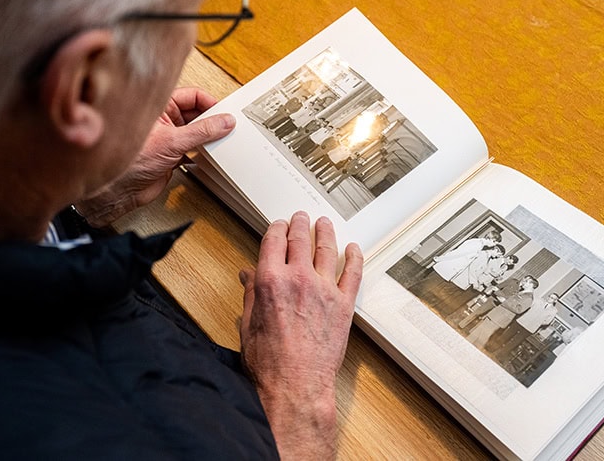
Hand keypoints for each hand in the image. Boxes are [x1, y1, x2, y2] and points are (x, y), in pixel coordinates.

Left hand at [75, 87, 234, 226]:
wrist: (122, 191)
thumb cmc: (130, 161)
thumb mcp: (173, 141)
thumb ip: (202, 131)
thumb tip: (223, 122)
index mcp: (159, 107)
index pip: (192, 96)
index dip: (209, 103)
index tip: (224, 112)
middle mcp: (164, 120)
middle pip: (196, 113)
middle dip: (211, 120)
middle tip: (226, 127)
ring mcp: (169, 138)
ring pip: (196, 131)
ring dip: (208, 137)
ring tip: (220, 140)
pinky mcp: (173, 155)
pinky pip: (194, 148)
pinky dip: (203, 151)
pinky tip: (209, 154)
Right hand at [239, 212, 362, 459]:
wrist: (296, 386)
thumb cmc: (270, 363)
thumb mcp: (248, 325)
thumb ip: (251, 294)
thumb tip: (248, 276)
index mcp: (270, 281)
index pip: (274, 241)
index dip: (277, 228)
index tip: (279, 225)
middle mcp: (298, 280)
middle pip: (300, 239)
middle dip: (300, 224)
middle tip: (302, 217)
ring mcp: (325, 290)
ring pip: (327, 249)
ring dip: (325, 232)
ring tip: (325, 224)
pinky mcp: (344, 304)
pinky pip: (353, 272)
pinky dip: (354, 257)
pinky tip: (353, 249)